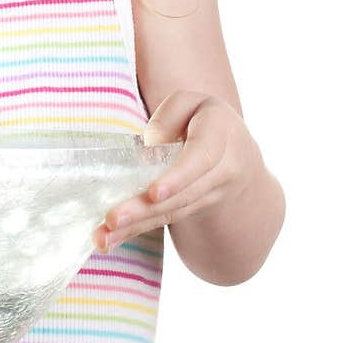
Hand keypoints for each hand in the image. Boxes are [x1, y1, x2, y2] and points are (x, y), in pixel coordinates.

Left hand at [93, 90, 262, 252]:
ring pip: (171, 213)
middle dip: (145, 210)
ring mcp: (208, 196)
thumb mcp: (191, 102)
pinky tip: (108, 240)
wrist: (239, 154)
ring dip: (134, 227)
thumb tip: (147, 155)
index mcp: (220, 136)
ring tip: (102, 238)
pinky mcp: (190, 210)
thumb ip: (169, 116)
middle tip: (112, 219)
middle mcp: (221, 172)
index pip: (200, 159)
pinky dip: (135, 230)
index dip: (178, 177)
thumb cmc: (204, 119)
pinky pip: (165, 220)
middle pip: (181, 195)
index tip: (154, 193)